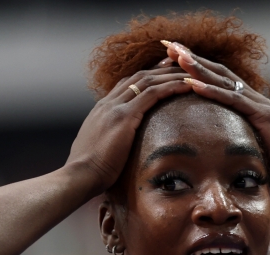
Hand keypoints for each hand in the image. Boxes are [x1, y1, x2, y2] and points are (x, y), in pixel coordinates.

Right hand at [65, 65, 192, 192]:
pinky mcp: (124, 117)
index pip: (126, 84)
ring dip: (170, 75)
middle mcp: (108, 103)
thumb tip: (114, 149)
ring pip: (147, 80)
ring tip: (190, 73)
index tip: (162, 71)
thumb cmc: (87, 172)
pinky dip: (170, 87)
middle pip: (139, 76)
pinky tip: (185, 86)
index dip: (146, 76)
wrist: (79, 176)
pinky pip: (152, 94)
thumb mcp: (97, 150)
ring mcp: (115, 108)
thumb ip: (107, 142)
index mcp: (101, 110)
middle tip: (181, 63)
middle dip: (161, 69)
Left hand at [163, 41, 269, 191]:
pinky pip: (232, 100)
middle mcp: (252, 97)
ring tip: (177, 56)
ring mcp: (258, 104)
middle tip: (169, 45)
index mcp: (248, 103)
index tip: (173, 57)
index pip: (218, 79)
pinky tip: (192, 84)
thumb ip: (233, 142)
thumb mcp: (249, 147)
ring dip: (198, 67)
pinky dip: (211, 91)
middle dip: (193, 58)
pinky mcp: (261, 115)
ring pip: (223, 80)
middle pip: (218, 71)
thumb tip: (213, 153)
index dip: (196, 66)